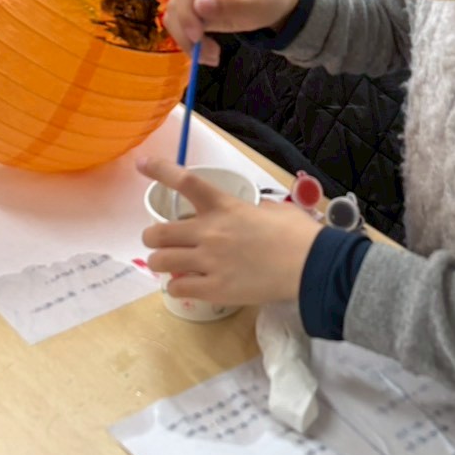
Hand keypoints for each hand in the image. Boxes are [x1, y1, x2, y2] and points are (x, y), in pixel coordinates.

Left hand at [138, 157, 317, 305]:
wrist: (311, 267)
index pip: (185, 182)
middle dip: (153, 237)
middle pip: (157, 232)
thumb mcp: (274, 211)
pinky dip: (176, 287)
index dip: (159, 170)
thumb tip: (253, 213)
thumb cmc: (298, 234)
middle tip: (160, 242)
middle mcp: (209, 232)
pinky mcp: (214, 290)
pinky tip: (184, 286)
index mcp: (224, 207)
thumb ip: (254, 210)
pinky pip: (177, 288)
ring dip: (160, 262)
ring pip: (160, 261)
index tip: (142, 164)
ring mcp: (209, 262)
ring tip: (168, 265)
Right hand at [164, 0, 300, 62]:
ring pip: (175, 17)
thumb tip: (198, 4)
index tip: (196, 37)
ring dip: (187, 41)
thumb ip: (229, 3)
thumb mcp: (256, 3)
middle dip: (187, 33)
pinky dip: (189, 41)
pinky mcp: (192, 5)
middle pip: (177, 3)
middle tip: (209, 57)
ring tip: (211, 57)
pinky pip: (181, 24)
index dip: (186, 13)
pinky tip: (207, 52)